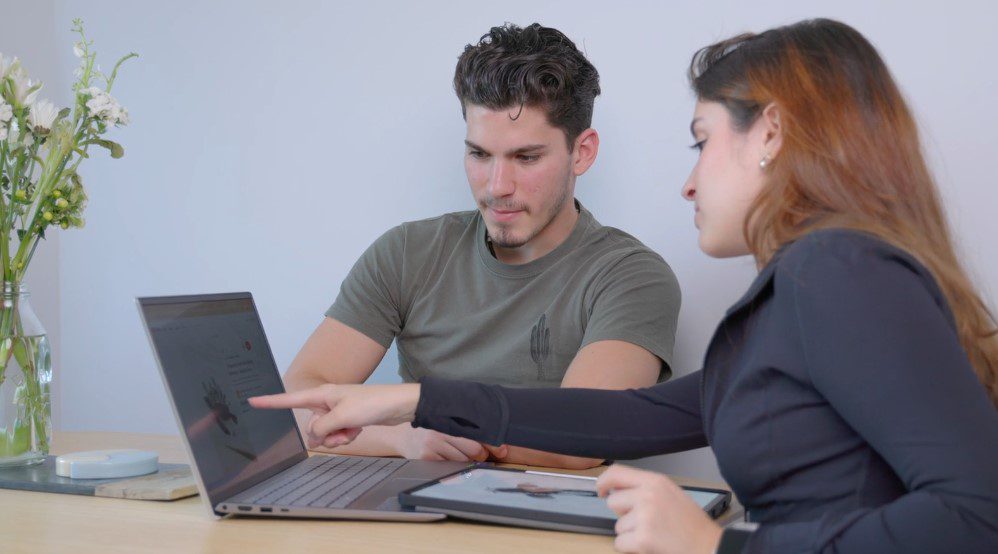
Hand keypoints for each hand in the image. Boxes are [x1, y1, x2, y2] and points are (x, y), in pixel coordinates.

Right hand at [249, 383, 419, 448]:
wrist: (398, 405)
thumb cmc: (373, 403)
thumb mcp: (343, 416)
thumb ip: (322, 428)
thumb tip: (313, 437)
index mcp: (322, 394)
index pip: (290, 399)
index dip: (271, 402)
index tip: (252, 400)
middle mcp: (327, 401)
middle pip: (311, 425)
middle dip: (324, 433)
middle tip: (342, 427)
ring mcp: (337, 411)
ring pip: (325, 433)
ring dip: (338, 436)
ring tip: (353, 428)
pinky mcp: (348, 419)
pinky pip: (338, 435)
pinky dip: (347, 436)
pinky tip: (358, 430)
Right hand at [396, 427, 503, 461]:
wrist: (401, 434)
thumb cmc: (429, 427)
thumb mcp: (446, 420)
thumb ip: (466, 426)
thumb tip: (494, 442)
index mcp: (448, 418)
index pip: (477, 433)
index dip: (492, 443)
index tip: (501, 450)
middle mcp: (441, 430)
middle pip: (473, 449)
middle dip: (481, 455)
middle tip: (481, 455)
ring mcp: (432, 445)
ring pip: (463, 460)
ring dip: (466, 461)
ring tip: (457, 453)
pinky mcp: (425, 458)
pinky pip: (448, 467)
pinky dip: (452, 466)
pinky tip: (445, 458)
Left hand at [597, 465, 721, 553]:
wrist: (708, 546)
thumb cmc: (691, 523)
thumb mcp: (670, 493)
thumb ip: (645, 488)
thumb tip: (616, 490)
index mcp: (655, 481)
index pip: (616, 472)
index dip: (603, 481)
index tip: (600, 490)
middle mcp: (647, 495)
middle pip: (613, 502)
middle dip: (623, 514)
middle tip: (645, 522)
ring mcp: (644, 517)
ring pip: (618, 526)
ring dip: (630, 533)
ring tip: (654, 534)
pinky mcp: (642, 539)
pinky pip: (620, 543)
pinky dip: (630, 548)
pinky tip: (649, 546)